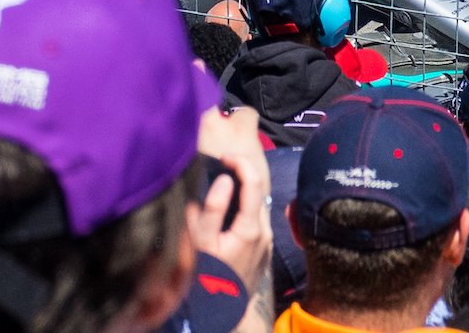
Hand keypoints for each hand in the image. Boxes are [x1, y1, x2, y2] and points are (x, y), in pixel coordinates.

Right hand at [193, 105, 274, 297]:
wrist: (221, 313)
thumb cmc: (206, 278)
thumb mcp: (202, 242)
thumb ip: (213, 208)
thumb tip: (225, 180)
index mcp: (251, 228)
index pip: (254, 182)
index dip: (241, 162)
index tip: (224, 156)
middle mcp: (265, 233)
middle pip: (257, 193)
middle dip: (239, 177)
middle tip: (218, 169)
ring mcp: (266, 243)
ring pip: (256, 208)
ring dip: (240, 196)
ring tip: (220, 190)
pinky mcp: (262, 251)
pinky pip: (255, 222)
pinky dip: (242, 212)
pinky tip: (226, 216)